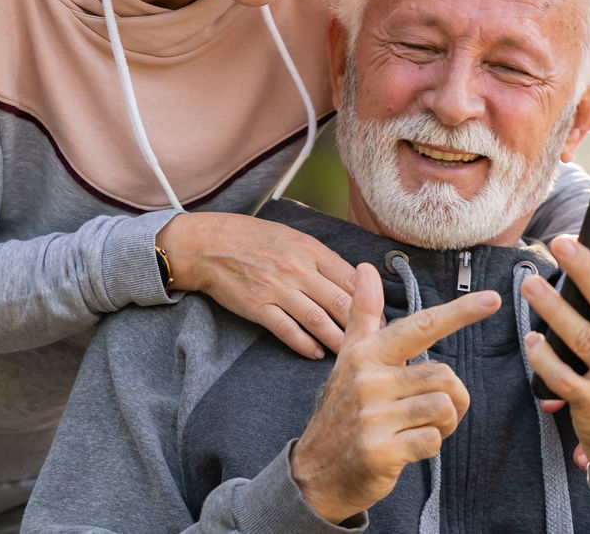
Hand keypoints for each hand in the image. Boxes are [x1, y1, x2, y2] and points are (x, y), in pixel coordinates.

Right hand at [156, 212, 356, 358]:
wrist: (208, 244)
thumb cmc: (252, 238)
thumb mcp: (292, 237)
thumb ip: (320, 258)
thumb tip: (351, 278)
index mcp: (310, 249)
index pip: (351, 279)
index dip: (370, 301)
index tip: (381, 317)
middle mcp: (297, 269)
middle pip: (340, 302)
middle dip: (362, 325)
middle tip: (376, 341)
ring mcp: (277, 289)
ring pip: (318, 320)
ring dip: (338, 340)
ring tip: (351, 354)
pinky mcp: (258, 307)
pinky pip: (288, 330)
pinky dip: (305, 345)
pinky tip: (316, 353)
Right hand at [290, 263, 500, 522]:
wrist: (315, 474)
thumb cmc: (342, 412)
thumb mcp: (349, 359)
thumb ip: (363, 315)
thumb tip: (364, 268)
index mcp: (366, 354)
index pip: (421, 326)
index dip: (459, 312)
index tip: (493, 299)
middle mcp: (368, 380)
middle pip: (445, 375)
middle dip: (452, 397)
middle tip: (431, 412)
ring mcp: (372, 416)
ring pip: (443, 407)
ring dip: (444, 423)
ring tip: (418, 428)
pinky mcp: (380, 450)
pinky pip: (433, 440)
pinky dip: (430, 446)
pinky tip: (407, 448)